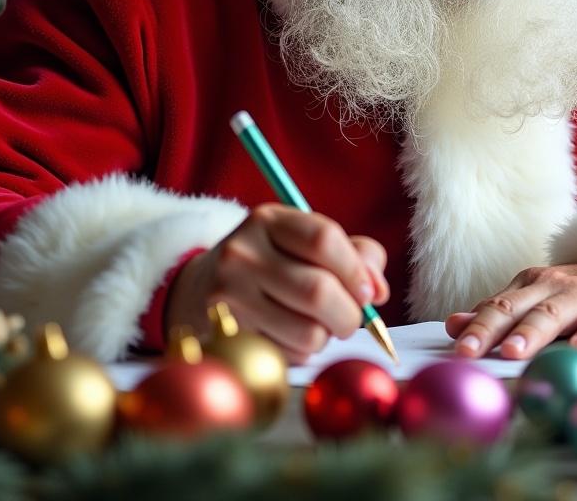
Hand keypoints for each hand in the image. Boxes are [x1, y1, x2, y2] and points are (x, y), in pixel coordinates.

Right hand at [165, 203, 388, 363]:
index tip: (369, 292)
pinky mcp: (224, 336)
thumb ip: (354, 255)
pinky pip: (287, 356)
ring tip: (316, 326)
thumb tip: (378, 291)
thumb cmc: (272, 264)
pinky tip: (288, 337)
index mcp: (269, 220)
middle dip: (349, 314)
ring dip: (325, 337)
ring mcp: (228, 296)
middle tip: (350, 319)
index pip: (324, 239)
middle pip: (318, 291)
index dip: (357, 271)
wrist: (198, 288)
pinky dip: (301, 353)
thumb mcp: (304, 243)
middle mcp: (243, 253)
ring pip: (307, 332)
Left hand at [444, 261, 576, 360]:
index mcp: (529, 284)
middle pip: (517, 309)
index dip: (475, 328)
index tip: (455, 349)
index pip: (496, 306)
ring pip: (553, 314)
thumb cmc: (576, 299)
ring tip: (514, 352)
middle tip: (470, 352)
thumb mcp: (535, 300)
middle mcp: (552, 287)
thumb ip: (498, 313)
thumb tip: (453, 325)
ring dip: (532, 333)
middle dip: (491, 330)